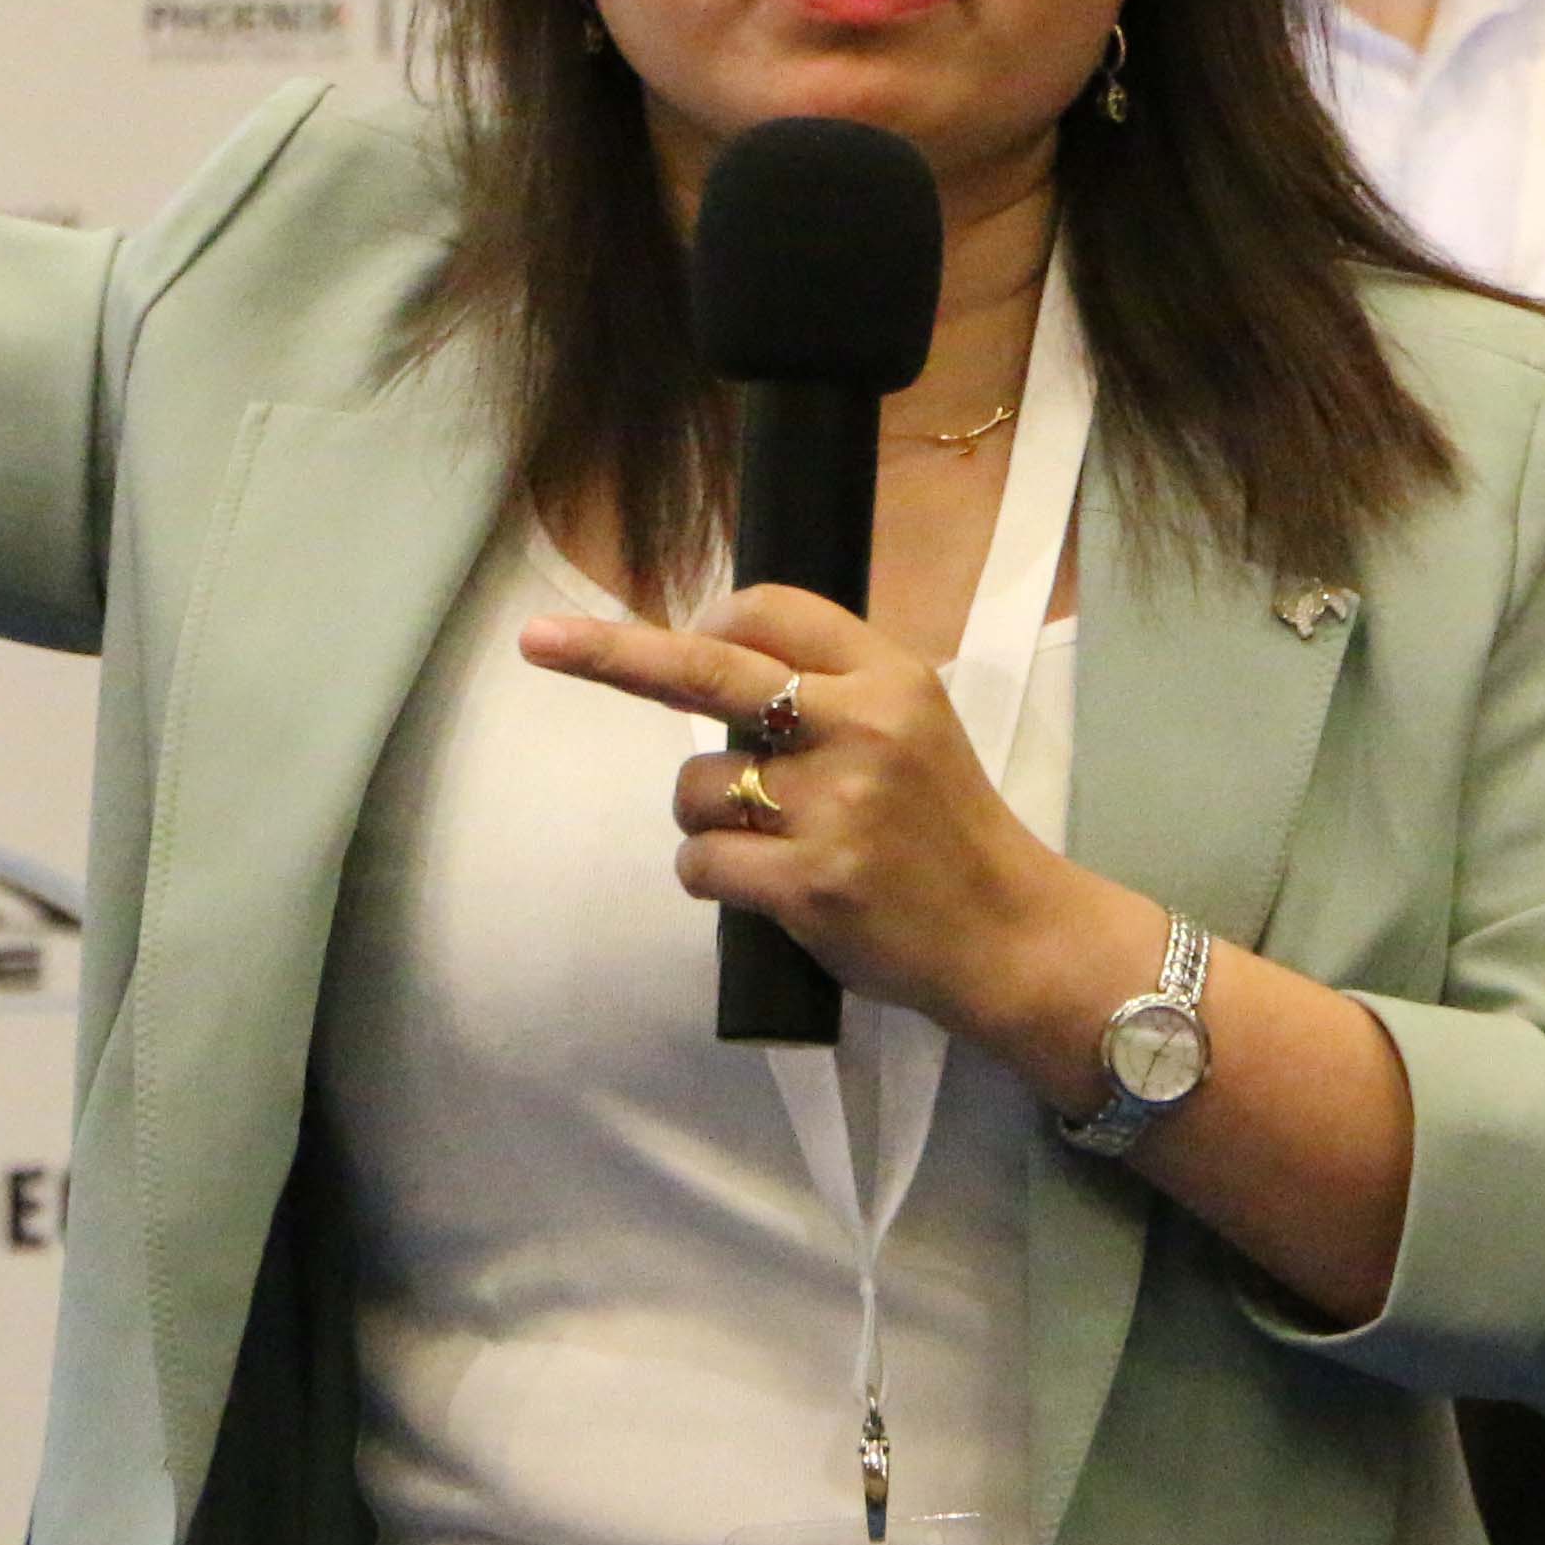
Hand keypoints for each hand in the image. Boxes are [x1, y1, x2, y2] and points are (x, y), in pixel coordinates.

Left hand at [521, 581, 1146, 1093]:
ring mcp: (832, 809)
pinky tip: (760, 888)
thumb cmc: (947, 828)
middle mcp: (860, 729)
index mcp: (890, 678)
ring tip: (768, 842)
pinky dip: (710, 875)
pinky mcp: (808, 884)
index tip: (680, 633)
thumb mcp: (914, 725)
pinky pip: (701, 862)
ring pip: (695, 785)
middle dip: (611, 652)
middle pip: (710, 669)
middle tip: (539, 640)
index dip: (713, 622)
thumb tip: (712, 652)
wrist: (1005, 933)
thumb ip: (832, 688)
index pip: (774, 611)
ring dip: (704, 815)